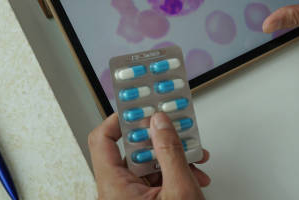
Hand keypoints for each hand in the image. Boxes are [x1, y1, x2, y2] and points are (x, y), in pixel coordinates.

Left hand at [88, 112, 209, 199]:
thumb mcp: (178, 191)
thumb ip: (170, 152)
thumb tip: (160, 122)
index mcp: (114, 187)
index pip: (102, 139)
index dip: (119, 119)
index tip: (140, 106)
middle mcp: (117, 191)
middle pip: (133, 148)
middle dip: (161, 138)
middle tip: (177, 128)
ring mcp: (131, 199)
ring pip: (149, 163)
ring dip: (174, 156)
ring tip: (196, 157)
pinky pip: (157, 178)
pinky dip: (176, 172)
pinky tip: (195, 175)